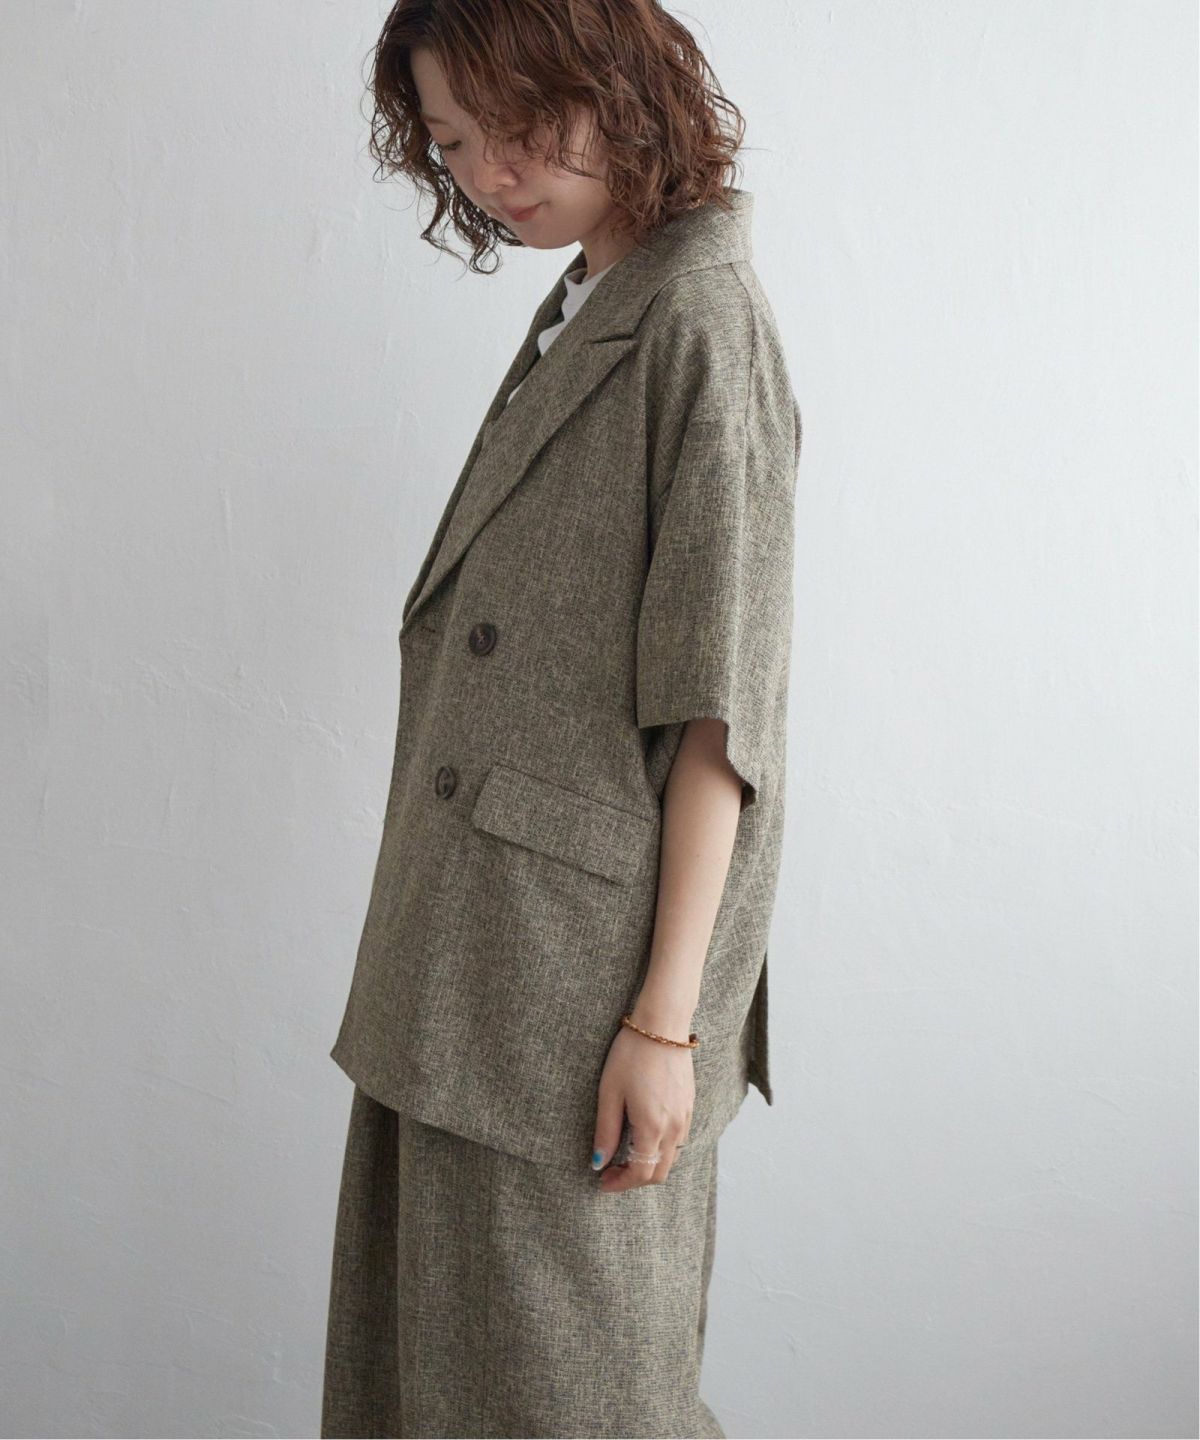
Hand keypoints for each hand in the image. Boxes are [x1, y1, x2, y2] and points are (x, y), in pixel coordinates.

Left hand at [591, 1023, 693, 1192]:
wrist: (662, 1026)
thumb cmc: (631, 1055)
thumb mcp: (610, 1093)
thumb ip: (606, 1132)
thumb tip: (598, 1163)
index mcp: (652, 1127)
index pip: (640, 1173)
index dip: (620, 1183)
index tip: (602, 1181)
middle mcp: (674, 1127)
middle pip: (659, 1172)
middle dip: (634, 1179)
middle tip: (610, 1172)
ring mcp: (685, 1117)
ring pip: (671, 1158)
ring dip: (649, 1165)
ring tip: (624, 1155)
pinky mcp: (689, 1105)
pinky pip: (678, 1140)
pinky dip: (661, 1150)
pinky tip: (643, 1136)